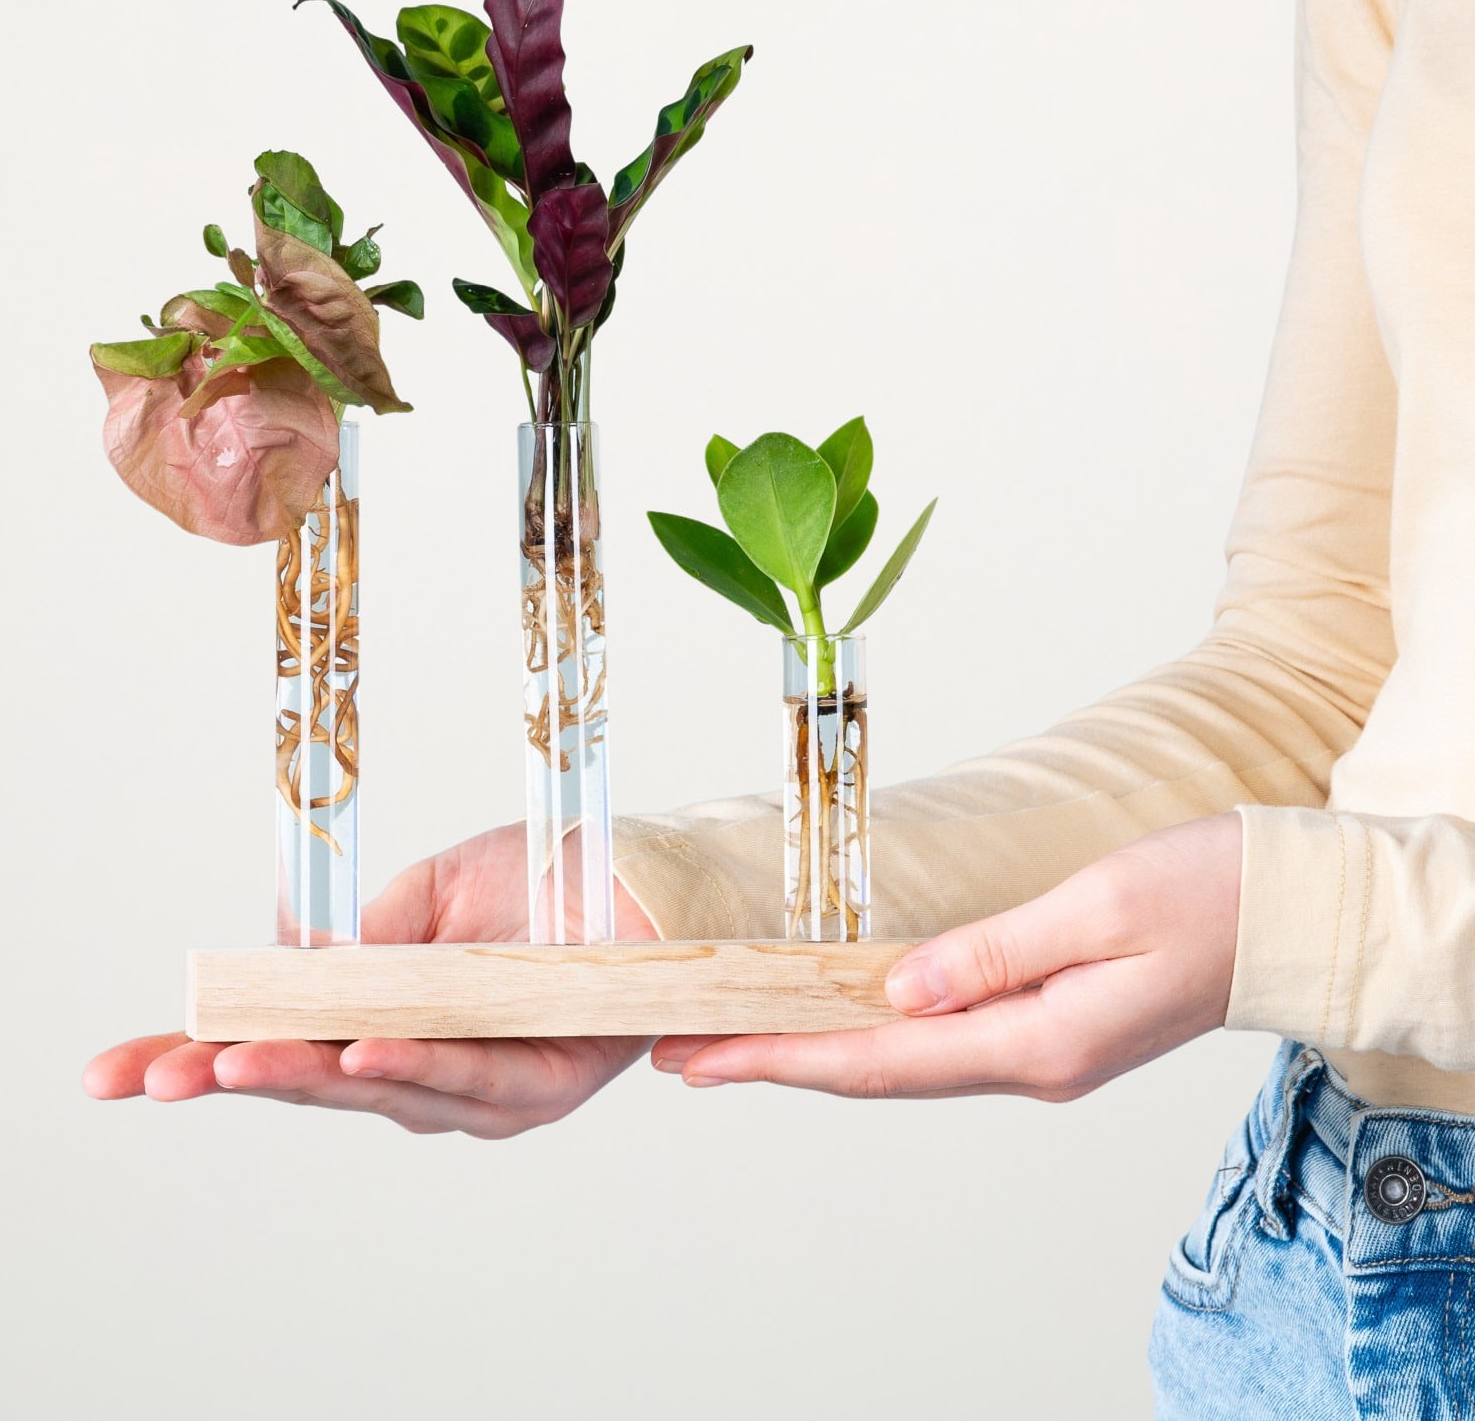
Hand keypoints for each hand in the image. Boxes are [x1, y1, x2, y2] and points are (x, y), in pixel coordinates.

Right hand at [84, 823, 659, 1136]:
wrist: (642, 866)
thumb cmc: (546, 879)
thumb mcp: (430, 896)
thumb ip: (364, 944)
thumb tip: (292, 971)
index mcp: (391, 1026)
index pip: (284, 1049)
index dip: (201, 1056)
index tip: (113, 1072)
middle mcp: (430, 1071)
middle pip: (317, 1084)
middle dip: (234, 1076)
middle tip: (158, 1073)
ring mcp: (483, 1088)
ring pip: (379, 1089)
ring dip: (308, 1077)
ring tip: (235, 1065)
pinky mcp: (544, 1082)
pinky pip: (472, 1076)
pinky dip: (415, 1066)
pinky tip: (361, 1057)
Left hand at [654, 811, 1241, 1101]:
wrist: (1287, 912)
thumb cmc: (1207, 896)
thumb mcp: (1099, 908)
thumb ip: (995, 952)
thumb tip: (898, 992)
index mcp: (1037, 1041)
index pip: (880, 1061)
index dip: (782, 1059)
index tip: (702, 1058)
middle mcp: (1030, 1059)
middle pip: (876, 1071)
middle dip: (775, 1062)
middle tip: (681, 1053)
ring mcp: (1039, 1048)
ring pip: (900, 1060)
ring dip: (814, 1051)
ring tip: (734, 1039)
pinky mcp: (1046, 1022)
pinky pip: (936, 1039)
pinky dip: (869, 1033)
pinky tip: (834, 1020)